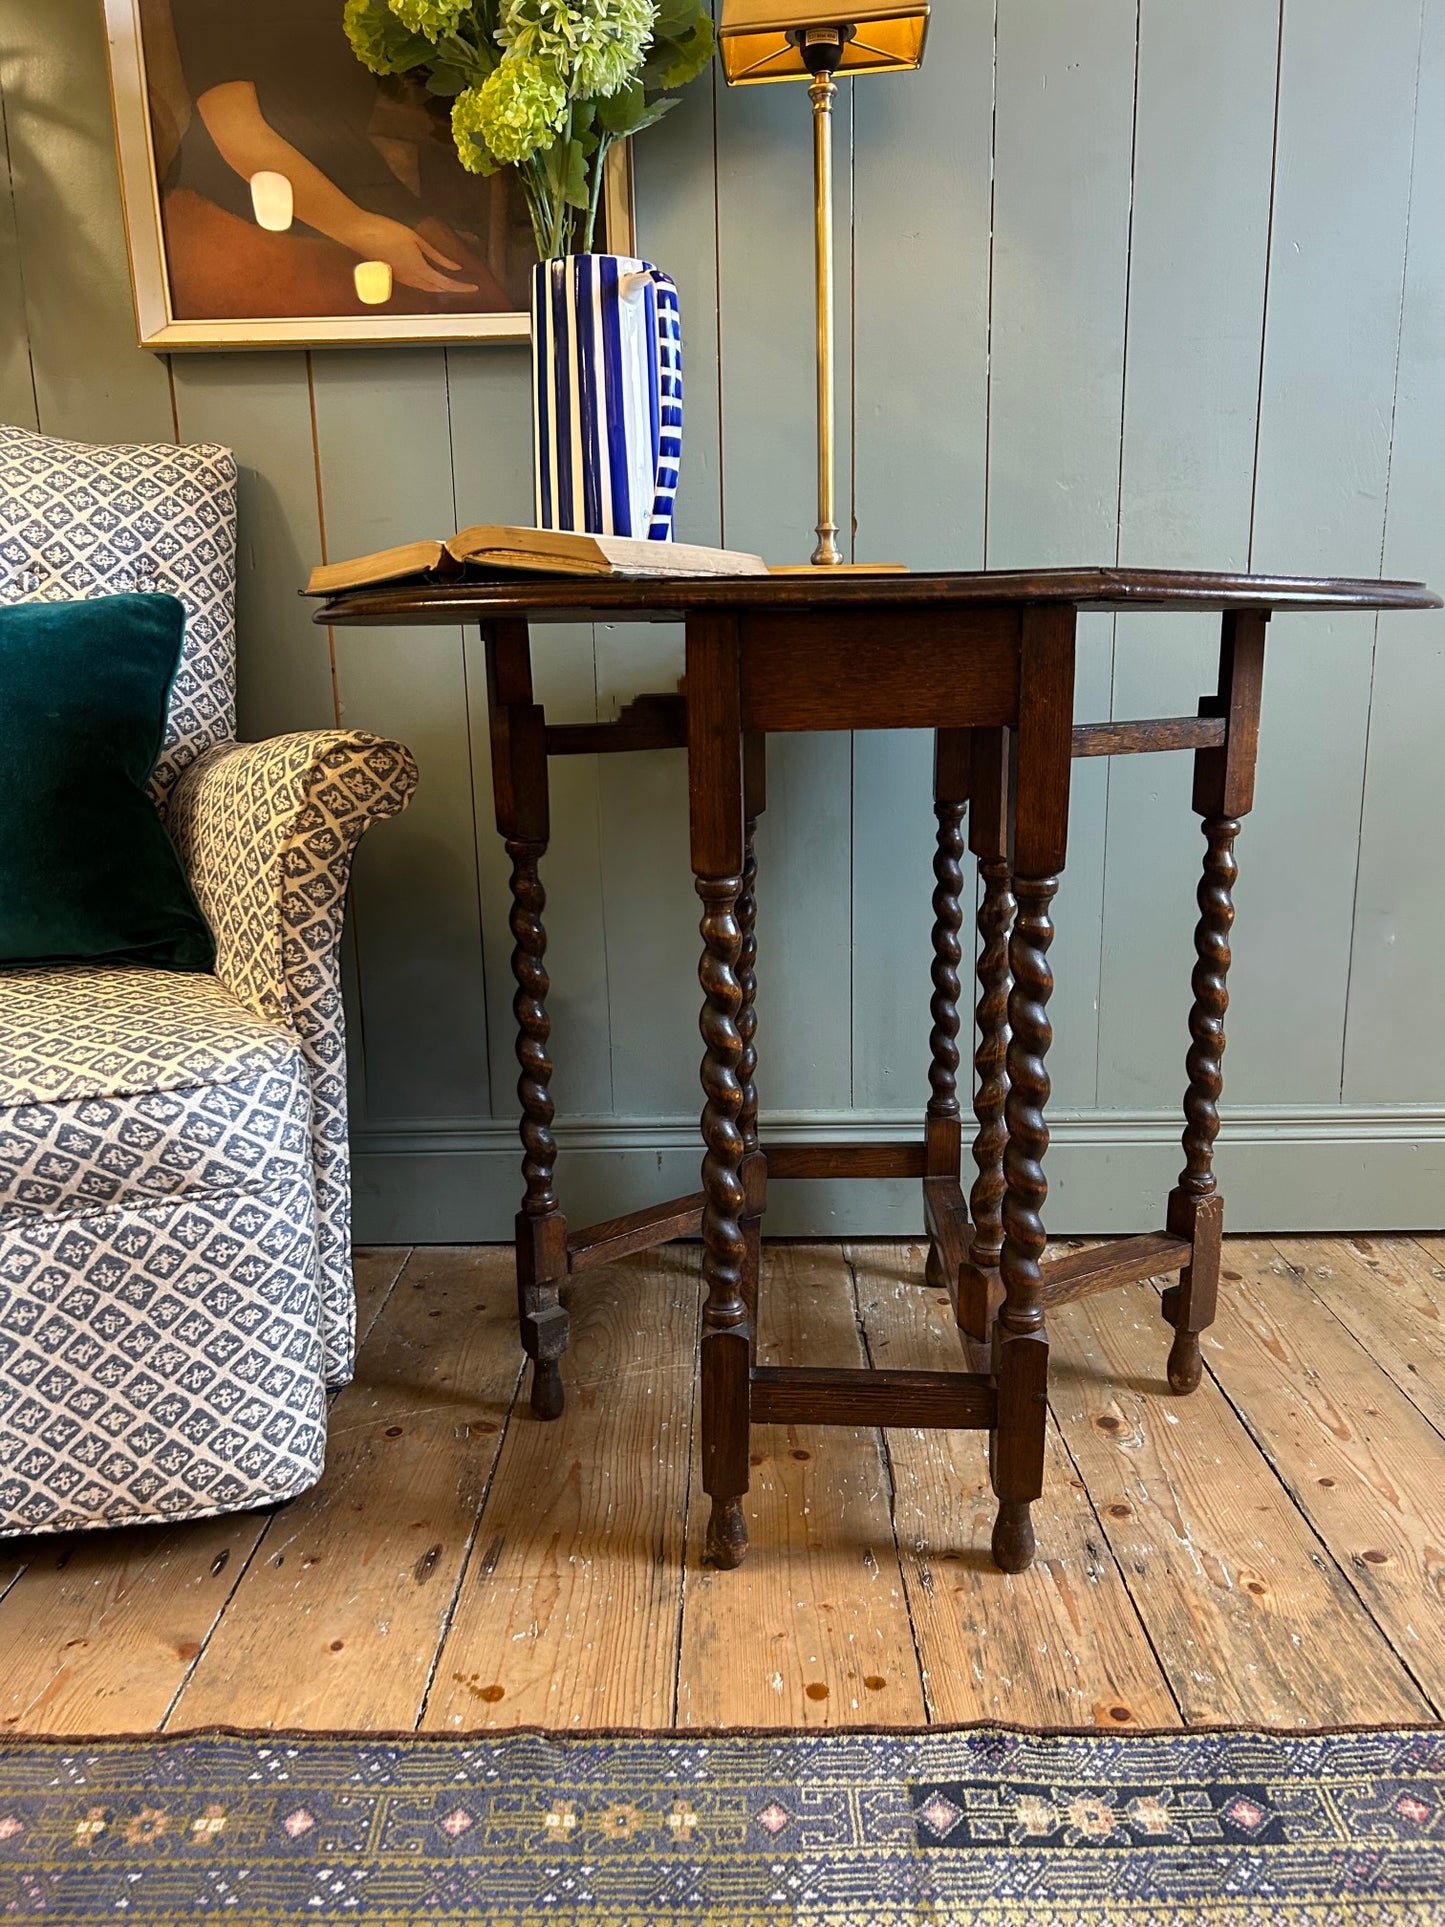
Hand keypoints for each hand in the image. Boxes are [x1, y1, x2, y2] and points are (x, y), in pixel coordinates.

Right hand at [349, 215, 477, 293]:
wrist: (360, 232)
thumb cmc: (385, 231)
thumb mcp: (416, 239)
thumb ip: (436, 255)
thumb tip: (454, 266)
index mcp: (418, 268)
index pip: (446, 283)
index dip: (462, 287)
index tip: (474, 288)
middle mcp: (411, 278)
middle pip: (437, 289)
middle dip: (453, 290)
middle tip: (467, 287)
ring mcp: (402, 278)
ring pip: (427, 289)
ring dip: (441, 289)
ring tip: (454, 285)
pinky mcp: (395, 275)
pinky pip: (416, 284)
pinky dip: (429, 284)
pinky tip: (432, 279)